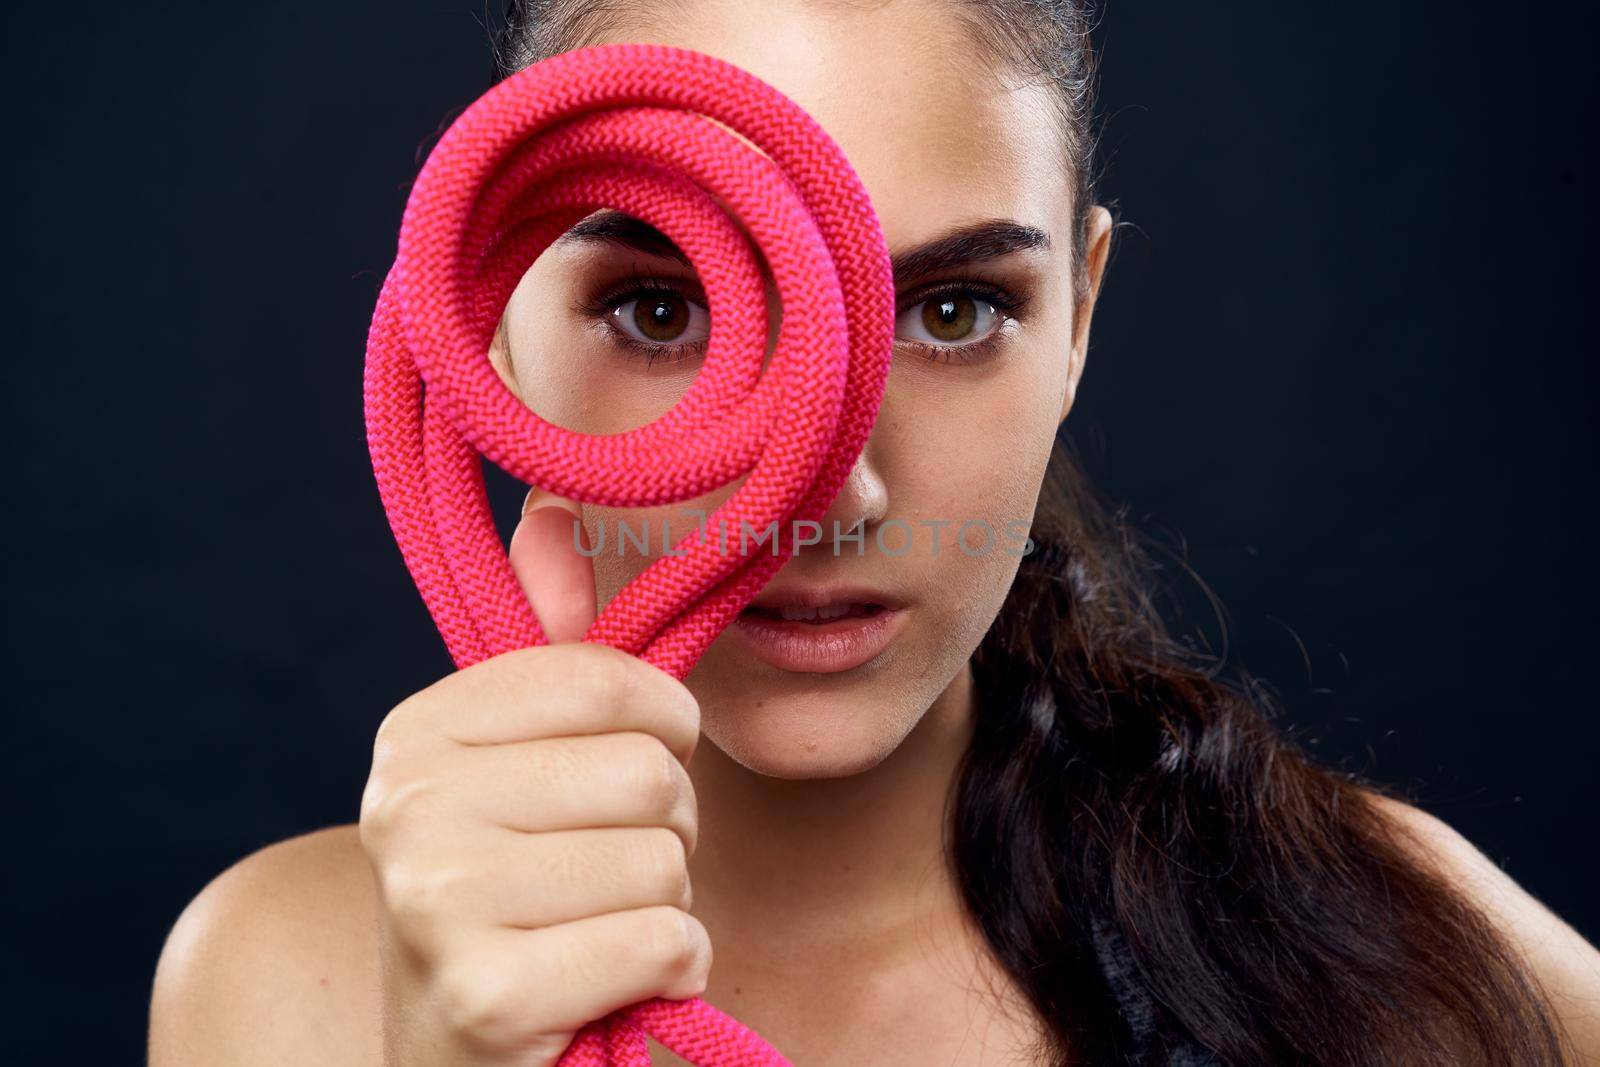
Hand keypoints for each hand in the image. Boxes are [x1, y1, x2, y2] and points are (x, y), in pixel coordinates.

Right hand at [358, 490, 708, 1065]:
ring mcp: (437, 901)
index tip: (632, 770)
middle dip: (664, 831)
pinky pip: (666, 940)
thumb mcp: (526, 775)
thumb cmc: (517, 903)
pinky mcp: (487, 996)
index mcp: (419, 733)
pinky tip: (612, 986)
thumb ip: (554, 656)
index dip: (661, 730)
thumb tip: (553, 516)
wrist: (460, 1065)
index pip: (610, 680)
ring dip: (664, 905)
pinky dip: (670, 970)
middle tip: (603, 875)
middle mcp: (407, 804)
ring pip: (665, 858)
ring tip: (598, 929)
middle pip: (649, 772)